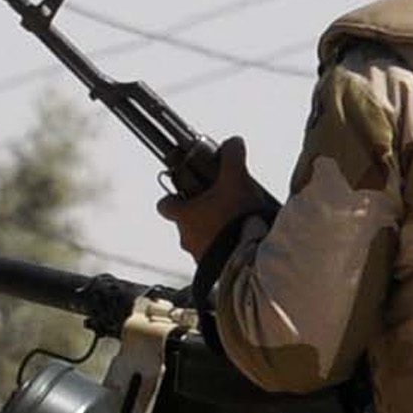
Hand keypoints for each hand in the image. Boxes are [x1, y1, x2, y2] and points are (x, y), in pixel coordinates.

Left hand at [157, 137, 264, 261]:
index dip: (173, 197)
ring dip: (214, 235)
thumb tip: (232, 142)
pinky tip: (243, 244)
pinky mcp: (215, 271)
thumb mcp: (236, 181)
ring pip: (201, 241)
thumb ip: (232, 158)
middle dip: (202, 215)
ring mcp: (199, 256)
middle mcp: (186, 237)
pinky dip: (225, 251)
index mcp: (184, 215)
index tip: (186, 193)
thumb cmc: (235, 220)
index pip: (165, 204)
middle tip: (223, 208)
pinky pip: (215, 258)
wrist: (248, 259)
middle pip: (186, 222)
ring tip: (238, 228)